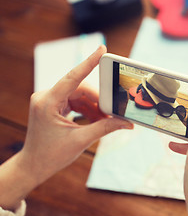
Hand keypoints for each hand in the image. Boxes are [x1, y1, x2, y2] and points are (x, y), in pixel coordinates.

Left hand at [0, 45, 132, 210]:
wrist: (34, 166)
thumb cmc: (51, 155)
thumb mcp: (81, 141)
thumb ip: (105, 128)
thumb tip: (126, 123)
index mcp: (47, 102)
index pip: (73, 77)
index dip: (89, 62)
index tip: (102, 49)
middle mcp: (45, 96)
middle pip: (80, 89)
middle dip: (98, 101)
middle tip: (113, 113)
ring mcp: (48, 100)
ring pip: (79, 95)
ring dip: (94, 107)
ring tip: (105, 120)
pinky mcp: (52, 104)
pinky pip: (75, 101)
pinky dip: (87, 109)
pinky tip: (96, 120)